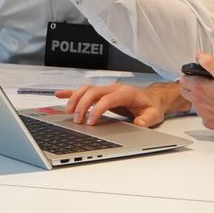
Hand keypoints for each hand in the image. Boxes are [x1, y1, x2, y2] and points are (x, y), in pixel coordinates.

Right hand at [59, 82, 183, 127]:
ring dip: (75, 99)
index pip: (107, 99)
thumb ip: (147, 119)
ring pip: (86, 89)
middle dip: (82, 105)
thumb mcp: (154, 115)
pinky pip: (84, 90)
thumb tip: (139, 124)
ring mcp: (107, 89)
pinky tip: (59, 94)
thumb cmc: (151, 107)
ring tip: (68, 112)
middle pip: (93, 92)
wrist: (152, 99)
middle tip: (77, 120)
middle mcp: (114, 88)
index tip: (91, 122)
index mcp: (126, 93)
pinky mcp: (102, 93)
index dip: (97, 110)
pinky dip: (71, 92)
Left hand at [178, 51, 213, 133]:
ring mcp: (203, 114)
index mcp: (199, 88)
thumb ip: (210, 63)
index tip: (199, 75)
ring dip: (201, 99)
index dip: (190, 75)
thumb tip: (200, 56)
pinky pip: (205, 115)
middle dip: (192, 87)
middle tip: (206, 84)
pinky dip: (210, 110)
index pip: (183, 80)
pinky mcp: (209, 122)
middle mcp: (197, 102)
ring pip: (195, 103)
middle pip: (186, 92)